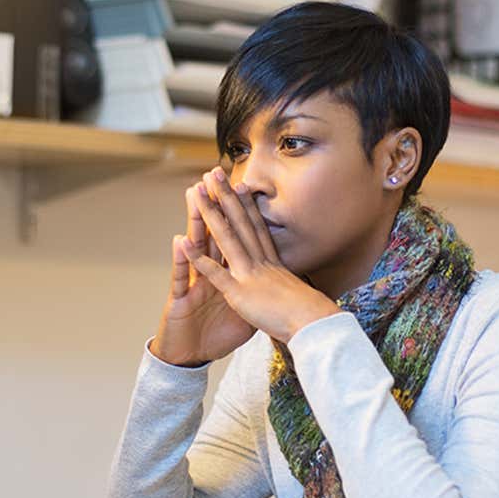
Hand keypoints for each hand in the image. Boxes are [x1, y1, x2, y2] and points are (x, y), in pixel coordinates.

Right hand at [149, 181, 255, 367]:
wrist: (185, 358)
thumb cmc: (211, 336)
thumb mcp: (240, 312)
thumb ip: (247, 291)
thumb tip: (270, 279)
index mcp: (223, 276)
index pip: (230, 239)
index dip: (236, 215)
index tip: (242, 187)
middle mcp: (204, 274)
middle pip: (210, 234)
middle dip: (213, 205)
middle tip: (212, 176)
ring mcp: (189, 285)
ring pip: (193, 249)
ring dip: (194, 222)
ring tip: (193, 195)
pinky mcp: (178, 301)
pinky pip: (180, 279)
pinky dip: (181, 261)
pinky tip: (180, 242)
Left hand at [182, 167, 340, 343]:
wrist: (315, 325)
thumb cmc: (309, 315)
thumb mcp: (297, 293)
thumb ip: (287, 285)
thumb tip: (291, 283)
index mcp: (273, 263)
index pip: (257, 227)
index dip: (247, 205)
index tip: (240, 184)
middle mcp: (261, 262)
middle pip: (241, 222)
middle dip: (226, 196)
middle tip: (214, 172)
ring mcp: (249, 274)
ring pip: (226, 237)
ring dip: (209, 213)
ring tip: (196, 192)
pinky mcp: (239, 293)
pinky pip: (215, 273)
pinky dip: (198, 258)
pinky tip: (183, 242)